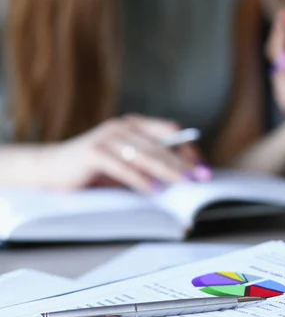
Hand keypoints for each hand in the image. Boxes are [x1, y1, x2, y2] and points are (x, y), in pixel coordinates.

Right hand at [38, 115, 207, 192]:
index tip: (202, 166)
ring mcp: (106, 138)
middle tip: (200, 177)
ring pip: (145, 155)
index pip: (170, 131)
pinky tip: (153, 190)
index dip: (188, 148)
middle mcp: (121, 127)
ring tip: (183, 183)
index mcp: (133, 125)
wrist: (49, 169)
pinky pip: (123, 168)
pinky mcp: (93, 153)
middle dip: (183, 163)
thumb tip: (183, 175)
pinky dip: (140, 180)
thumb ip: (149, 163)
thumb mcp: (125, 163)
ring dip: (168, 171)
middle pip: (161, 145)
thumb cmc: (93, 169)